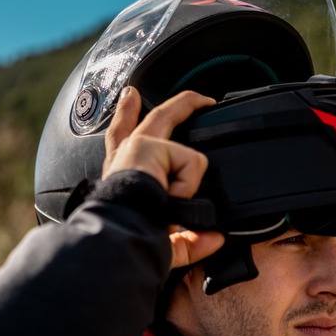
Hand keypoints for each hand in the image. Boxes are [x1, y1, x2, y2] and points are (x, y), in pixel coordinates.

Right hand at [103, 86, 224, 268]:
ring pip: (179, 135)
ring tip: (176, 189)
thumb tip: (215, 238)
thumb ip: (189, 240)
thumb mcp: (165, 240)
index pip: (122, 138)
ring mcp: (138, 147)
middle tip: (201, 98)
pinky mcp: (151, 146)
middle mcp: (126, 156)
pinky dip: (186, 186)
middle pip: (154, 117)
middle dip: (180, 104)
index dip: (125, 113)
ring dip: (186, 170)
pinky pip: (190, 164)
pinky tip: (169, 196)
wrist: (120, 235)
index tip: (130, 95)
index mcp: (123, 175)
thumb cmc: (132, 237)